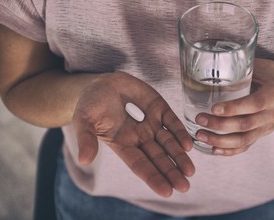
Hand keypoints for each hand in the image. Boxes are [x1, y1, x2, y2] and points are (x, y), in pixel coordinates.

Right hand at [72, 72, 194, 196]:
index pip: (139, 164)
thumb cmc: (89, 105)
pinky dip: (180, 133)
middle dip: (171, 171)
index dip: (153, 177)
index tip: (167, 191)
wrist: (100, 83)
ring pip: (168, 142)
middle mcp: (138, 137)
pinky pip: (171, 122)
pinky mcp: (158, 107)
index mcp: (122, 144)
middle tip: (185, 186)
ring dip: (179, 156)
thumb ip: (86, 139)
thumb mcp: (83, 121)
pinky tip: (188, 145)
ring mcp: (150, 123)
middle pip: (157, 157)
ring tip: (190, 171)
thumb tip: (84, 160)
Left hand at [194, 58, 273, 155]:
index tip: (213, 108)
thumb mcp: (256, 65)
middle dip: (220, 125)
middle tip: (199, 119)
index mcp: (273, 93)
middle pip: (246, 125)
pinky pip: (246, 145)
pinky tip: (213, 149)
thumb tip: (206, 63)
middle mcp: (273, 113)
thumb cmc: (267, 71)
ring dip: (220, 140)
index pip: (254, 103)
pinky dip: (229, 150)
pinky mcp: (263, 133)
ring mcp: (269, 126)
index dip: (234, 108)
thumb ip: (237, 67)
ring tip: (200, 135)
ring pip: (244, 139)